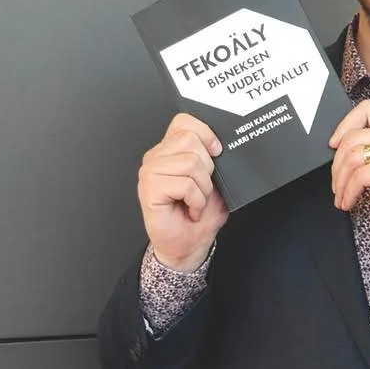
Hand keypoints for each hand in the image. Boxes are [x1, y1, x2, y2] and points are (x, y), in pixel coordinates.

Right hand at [137, 113, 228, 270]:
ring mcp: (150, 172)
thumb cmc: (197, 217)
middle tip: (201, 188)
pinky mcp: (148, 189)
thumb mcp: (215, 183)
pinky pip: (184, 184)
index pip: (184, 121)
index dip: (205, 133)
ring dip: (202, 188)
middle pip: (190, 140)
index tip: (216, 151)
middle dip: (206, 168)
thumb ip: (215, 161)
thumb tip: (221, 145)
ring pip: (190, 162)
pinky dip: (195, 200)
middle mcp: (157, 158)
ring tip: (195, 200)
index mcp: (170, 151)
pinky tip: (189, 209)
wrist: (186, 246)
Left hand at [329, 100, 369, 256]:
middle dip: (337, 164)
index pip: (367, 109)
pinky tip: (349, 201)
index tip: (334, 144)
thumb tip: (338, 151)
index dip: (344, 125)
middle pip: (353, 136)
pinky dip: (349, 191)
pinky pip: (360, 175)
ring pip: (353, 157)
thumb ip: (369, 153)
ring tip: (342, 196)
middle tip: (337, 183)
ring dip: (341, 181)